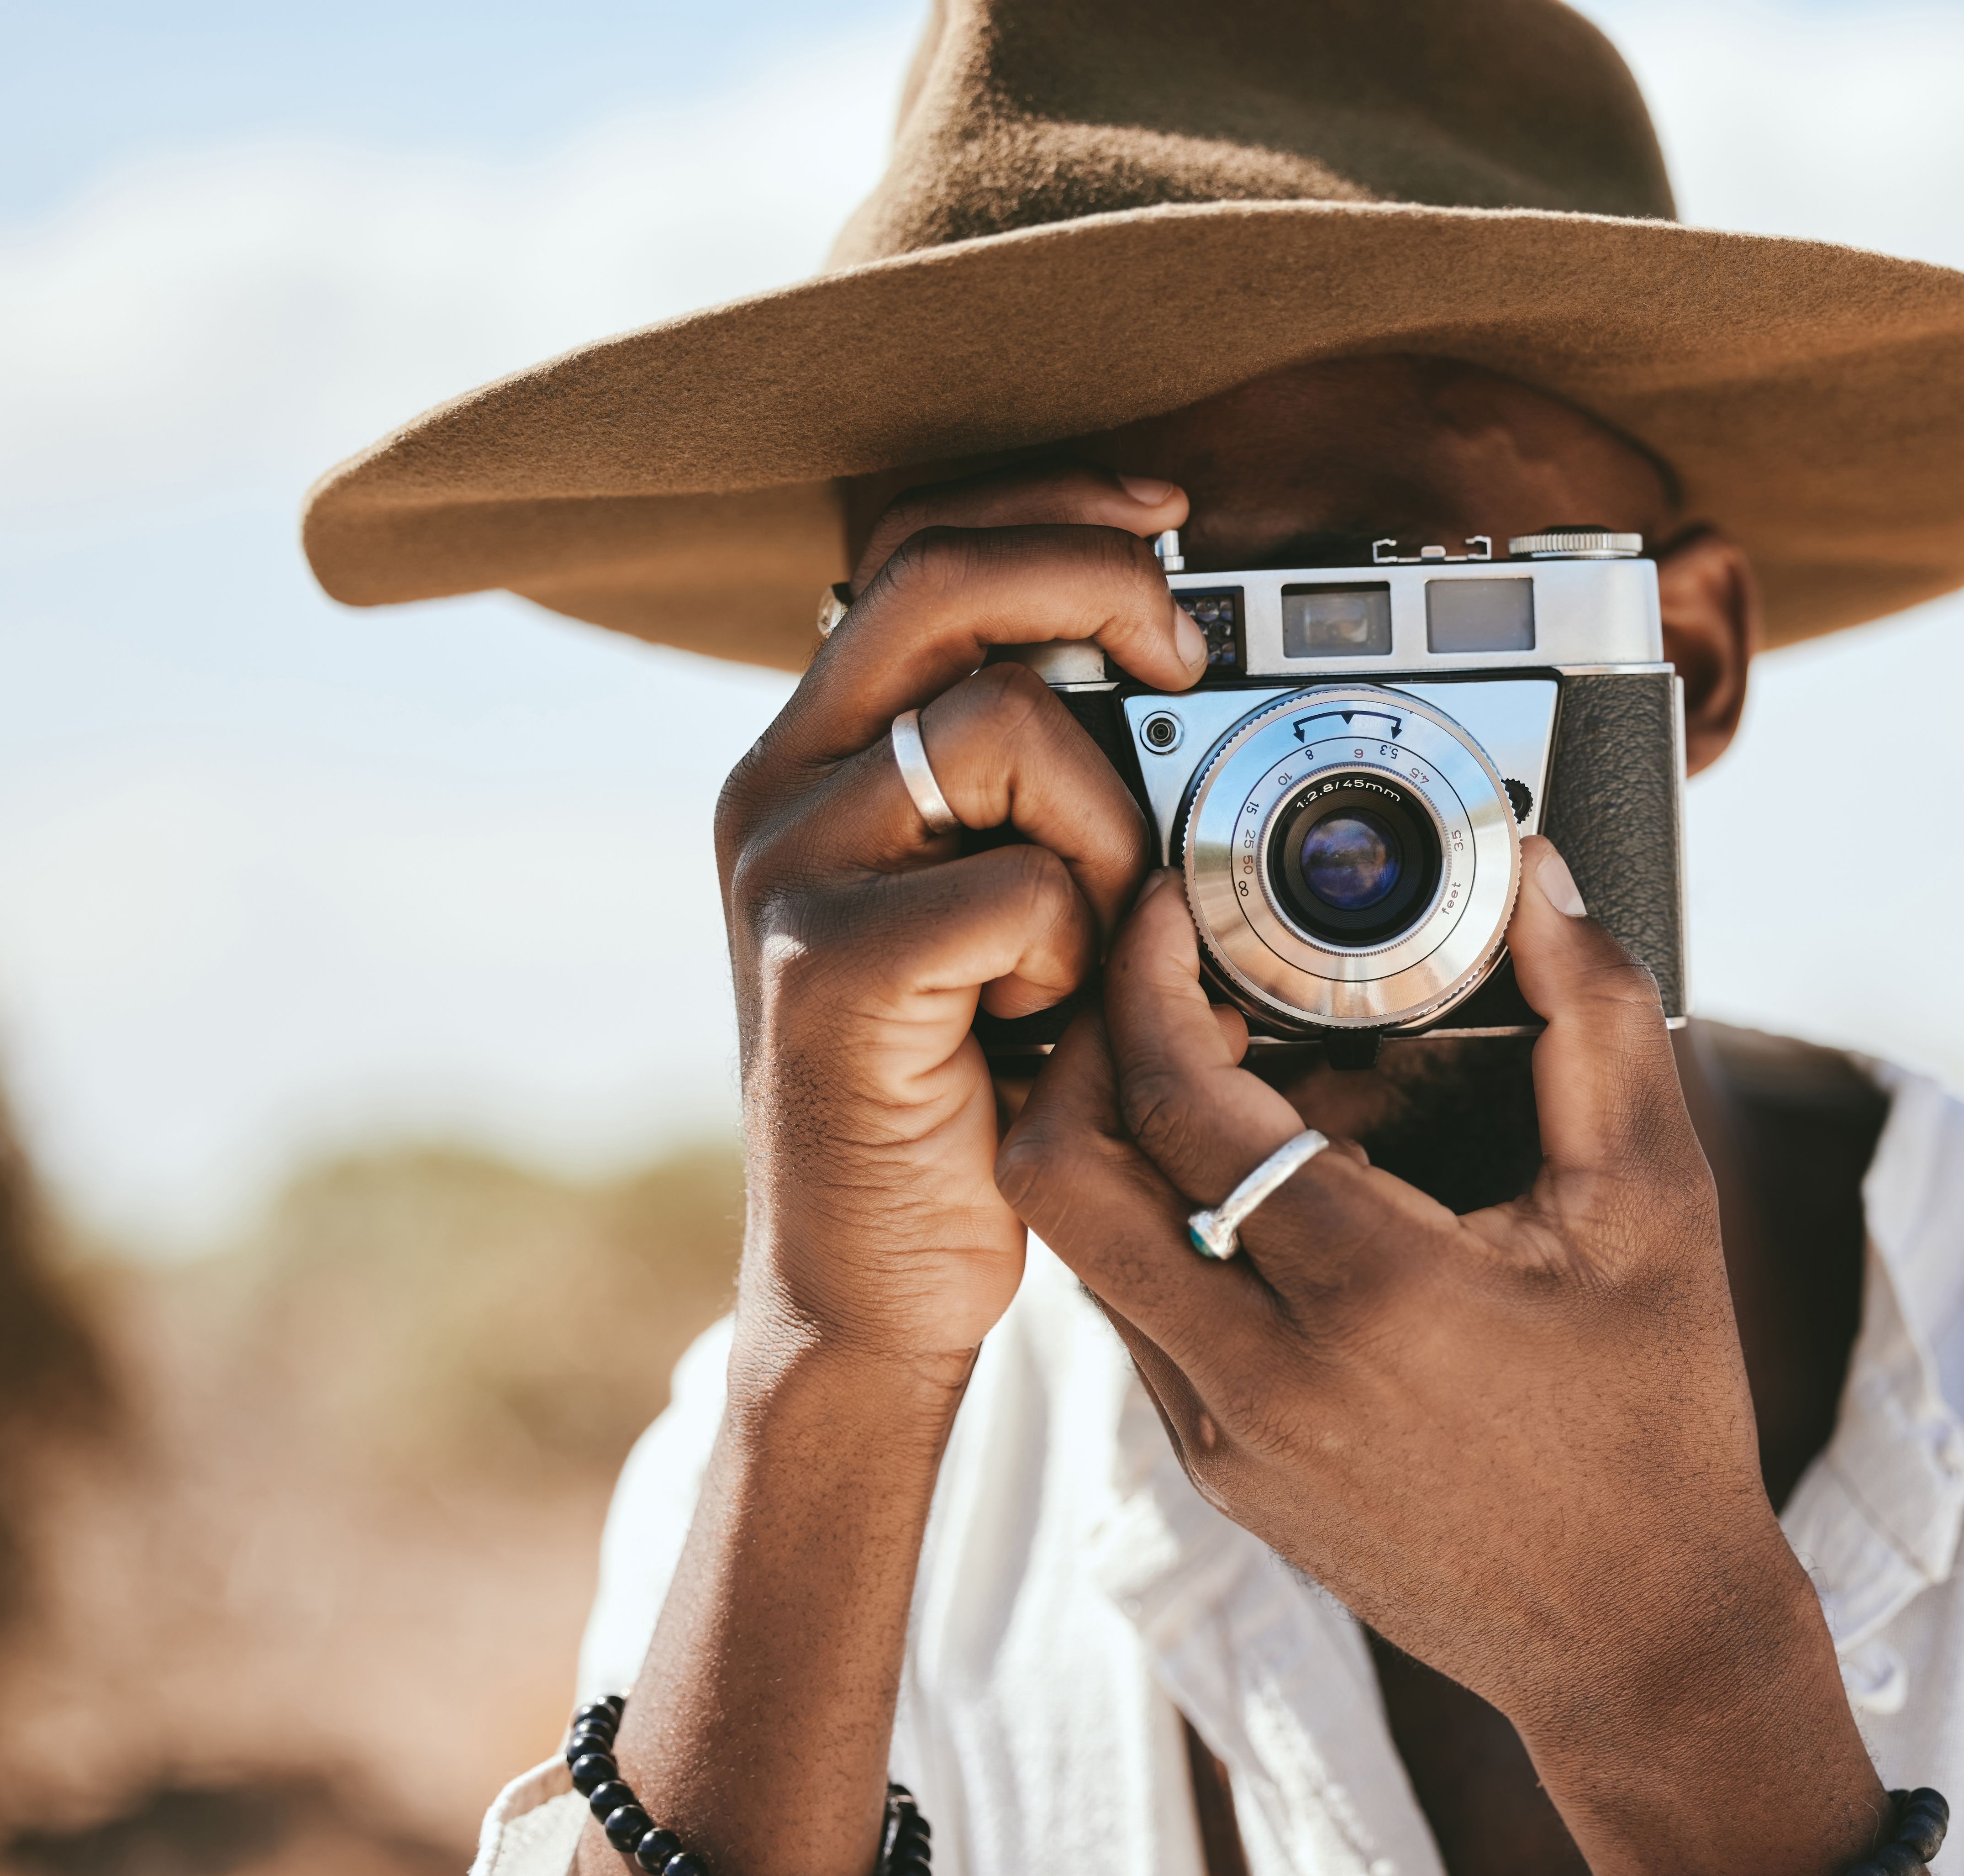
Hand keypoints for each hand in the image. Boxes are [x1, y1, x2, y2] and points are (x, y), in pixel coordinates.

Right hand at [712, 464, 1205, 1375]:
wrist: (869, 1278)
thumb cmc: (967, 1086)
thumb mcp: (1004, 907)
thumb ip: (1042, 793)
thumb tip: (1177, 672)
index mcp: (821, 754)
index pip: (915, 550)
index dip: (1048, 509)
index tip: (1165, 517)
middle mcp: (782, 786)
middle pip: (945, 585)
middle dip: (1097, 586)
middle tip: (1181, 656)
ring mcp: (792, 872)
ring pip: (1003, 730)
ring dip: (1107, 830)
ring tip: (1089, 945)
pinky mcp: (829, 970)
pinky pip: (1016, 888)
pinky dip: (1073, 952)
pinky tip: (1043, 1023)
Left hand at [996, 840, 1904, 1875]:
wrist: (1639, 1640)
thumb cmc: (1660, 1420)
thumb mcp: (1656, 1202)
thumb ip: (1592, 1014)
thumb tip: (1528, 880)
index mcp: (1367, 1299)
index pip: (1176, 1103)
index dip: (1145, 975)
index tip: (1166, 902)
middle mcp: (1259, 1379)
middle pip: (1059, 1174)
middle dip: (1079, 1044)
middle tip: (1150, 975)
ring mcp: (1219, 1437)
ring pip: (1081, 1243)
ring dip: (1119, 1133)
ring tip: (1228, 1066)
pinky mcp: (1215, 1469)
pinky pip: (1134, 1311)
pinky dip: (1164, 1218)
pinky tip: (1269, 1181)